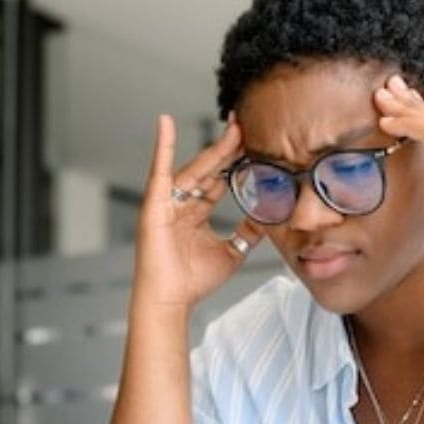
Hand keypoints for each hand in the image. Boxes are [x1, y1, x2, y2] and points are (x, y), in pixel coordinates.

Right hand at [133, 114, 264, 310]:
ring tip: (234, 128)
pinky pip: (159, 170)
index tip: (254, 143)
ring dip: (214, 148)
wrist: (170, 300)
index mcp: (195, 214)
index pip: (219, 180)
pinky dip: (162, 146)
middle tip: (247, 125)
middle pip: (209, 169)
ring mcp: (167, 202)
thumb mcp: (233, 253)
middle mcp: (181, 203)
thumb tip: (268, 217)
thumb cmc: (192, 282)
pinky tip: (166, 122)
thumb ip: (249, 233)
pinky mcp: (154, 204)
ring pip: (195, 168)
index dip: (236, 163)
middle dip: (228, 148)